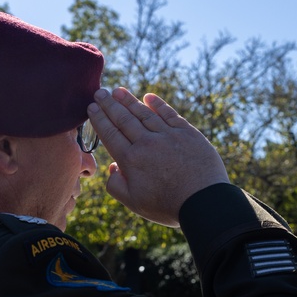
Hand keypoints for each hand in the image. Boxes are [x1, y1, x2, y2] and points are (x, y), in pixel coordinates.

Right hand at [87, 87, 229, 226]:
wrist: (204, 201)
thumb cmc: (168, 206)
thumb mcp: (134, 203)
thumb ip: (115, 186)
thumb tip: (112, 167)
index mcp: (131, 160)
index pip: (110, 134)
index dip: (99, 119)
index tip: (91, 108)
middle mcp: (147, 143)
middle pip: (124, 119)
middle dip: (110, 104)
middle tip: (100, 92)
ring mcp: (168, 136)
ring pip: (145, 114)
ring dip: (130, 101)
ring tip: (118, 91)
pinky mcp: (188, 133)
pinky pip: (170, 114)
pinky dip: (158, 105)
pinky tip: (149, 97)